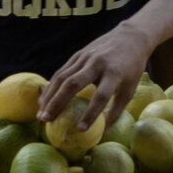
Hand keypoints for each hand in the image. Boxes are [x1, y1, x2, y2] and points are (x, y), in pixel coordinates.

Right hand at [40, 23, 155, 131]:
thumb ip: (116, 111)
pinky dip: (51, 86)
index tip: (80, 130)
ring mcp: (85, 57)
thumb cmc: (131, 69)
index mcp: (114, 73)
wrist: (130, 37)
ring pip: (62, 77)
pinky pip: (61, 71)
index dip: (90, 113)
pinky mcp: (78, 54)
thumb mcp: (129, 89)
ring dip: (49, 96)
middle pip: (73, 84)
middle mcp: (97, 63)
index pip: (101, 96)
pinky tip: (44, 100)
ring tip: (41, 114)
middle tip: (46, 121)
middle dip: (57, 103)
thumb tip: (102, 134)